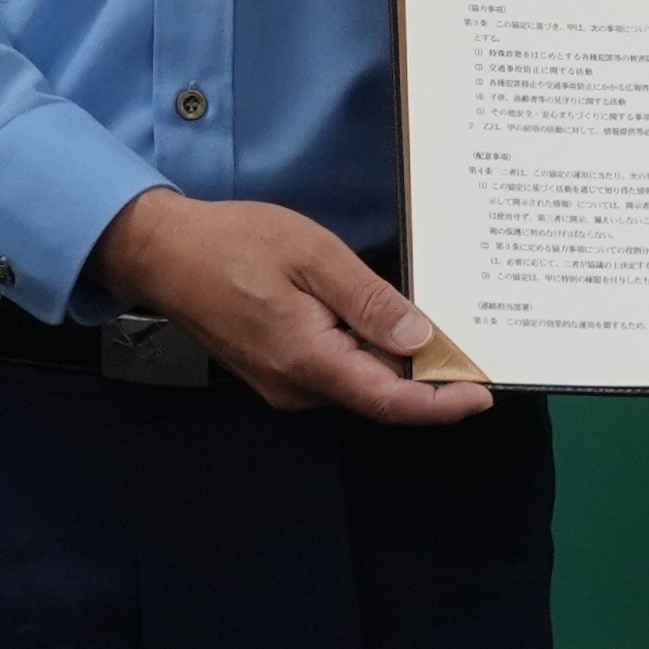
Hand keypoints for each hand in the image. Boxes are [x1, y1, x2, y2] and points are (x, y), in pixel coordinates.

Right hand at [88, 189, 491, 426]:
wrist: (165, 254)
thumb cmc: (235, 244)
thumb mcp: (311, 256)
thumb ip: (367, 300)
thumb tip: (419, 341)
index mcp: (308, 360)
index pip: (388, 401)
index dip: (440, 404)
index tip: (483, 394)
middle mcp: (297, 387)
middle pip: (378, 395)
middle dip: (430, 382)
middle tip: (479, 351)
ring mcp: (284, 382)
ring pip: (358, 383)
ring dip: (399, 367)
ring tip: (446, 335)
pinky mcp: (277, 369)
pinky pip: (336, 371)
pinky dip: (370, 355)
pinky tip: (390, 327)